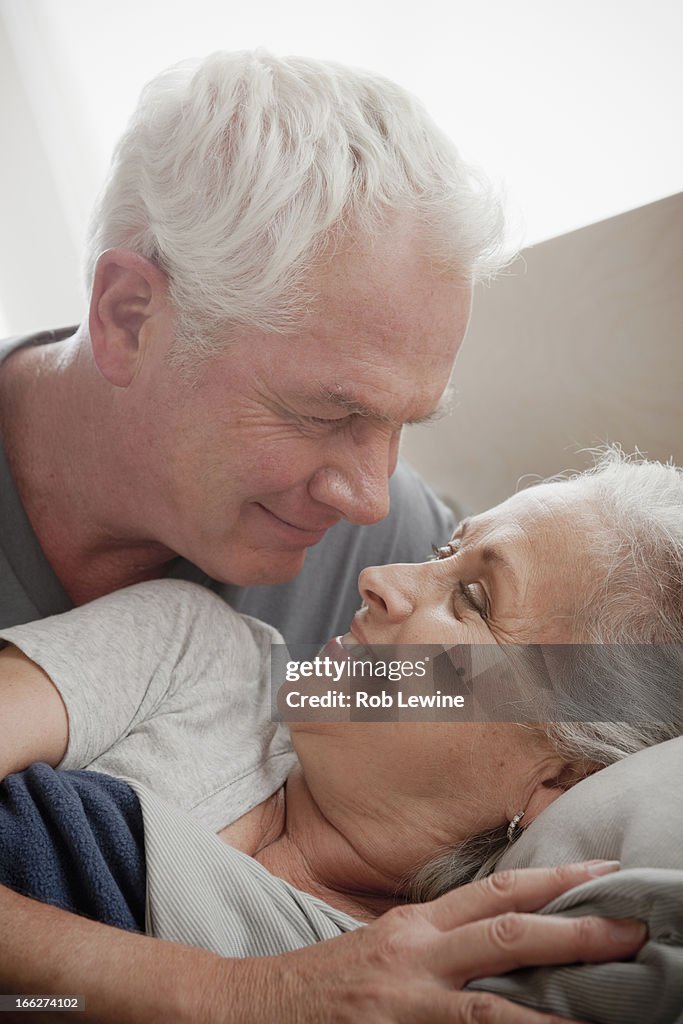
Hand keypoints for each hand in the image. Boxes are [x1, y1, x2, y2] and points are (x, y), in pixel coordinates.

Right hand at [237, 861, 644, 1022]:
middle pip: (507, 930)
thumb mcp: (384, 946)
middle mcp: (417, 953)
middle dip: (573, 928)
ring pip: (495, 999)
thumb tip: (496, 942)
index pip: (494, 889)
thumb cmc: (324, 983)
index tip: (600, 869)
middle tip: (631, 927)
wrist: (254, 1009)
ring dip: (555, 1003)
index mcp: (415, 924)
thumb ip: (436, 942)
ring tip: (611, 998)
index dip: (551, 877)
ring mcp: (409, 1000)